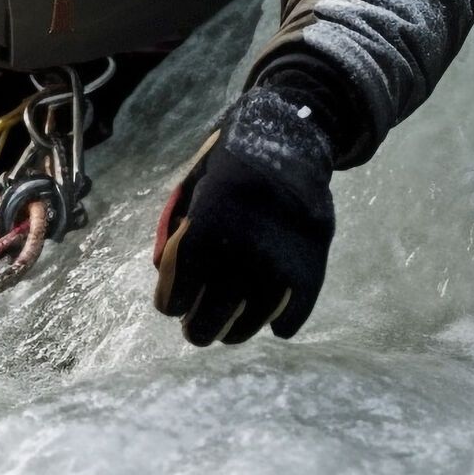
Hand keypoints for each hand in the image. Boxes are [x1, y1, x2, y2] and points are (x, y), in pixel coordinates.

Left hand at [151, 86, 334, 344]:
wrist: (289, 142)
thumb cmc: (229, 166)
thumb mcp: (192, 190)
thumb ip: (177, 231)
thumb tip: (164, 274)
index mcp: (204, 230)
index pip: (177, 293)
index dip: (171, 303)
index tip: (172, 306)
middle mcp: (239, 253)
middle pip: (211, 317)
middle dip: (198, 328)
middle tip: (196, 332)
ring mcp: (277, 265)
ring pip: (249, 322)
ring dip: (235, 332)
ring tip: (229, 332)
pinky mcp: (309, 270)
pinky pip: (290, 314)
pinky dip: (280, 323)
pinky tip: (272, 326)